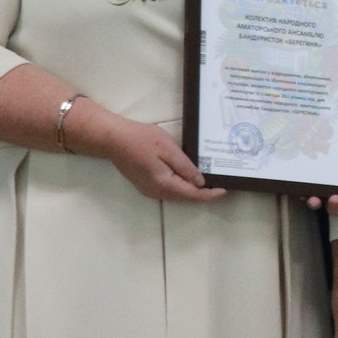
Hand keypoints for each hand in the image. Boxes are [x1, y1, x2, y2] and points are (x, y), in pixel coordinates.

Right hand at [105, 117, 223, 202]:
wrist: (113, 140)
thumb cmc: (141, 140)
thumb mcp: (168, 149)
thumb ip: (185, 167)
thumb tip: (200, 183)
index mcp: (163, 184)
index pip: (191, 195)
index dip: (209, 195)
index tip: (225, 190)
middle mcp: (156, 192)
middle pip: (184, 197)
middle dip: (203, 193)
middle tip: (220, 184)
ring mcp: (149, 189)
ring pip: (176, 194)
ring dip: (192, 191)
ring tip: (209, 182)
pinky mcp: (145, 184)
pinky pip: (169, 190)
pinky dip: (181, 186)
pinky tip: (189, 177)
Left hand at [306, 150, 337, 214]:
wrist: (335, 136)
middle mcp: (336, 194)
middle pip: (336, 208)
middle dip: (336, 206)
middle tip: (335, 199)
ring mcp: (321, 191)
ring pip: (318, 204)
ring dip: (316, 204)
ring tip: (315, 199)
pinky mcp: (307, 185)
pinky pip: (304, 193)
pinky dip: (303, 194)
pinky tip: (303, 192)